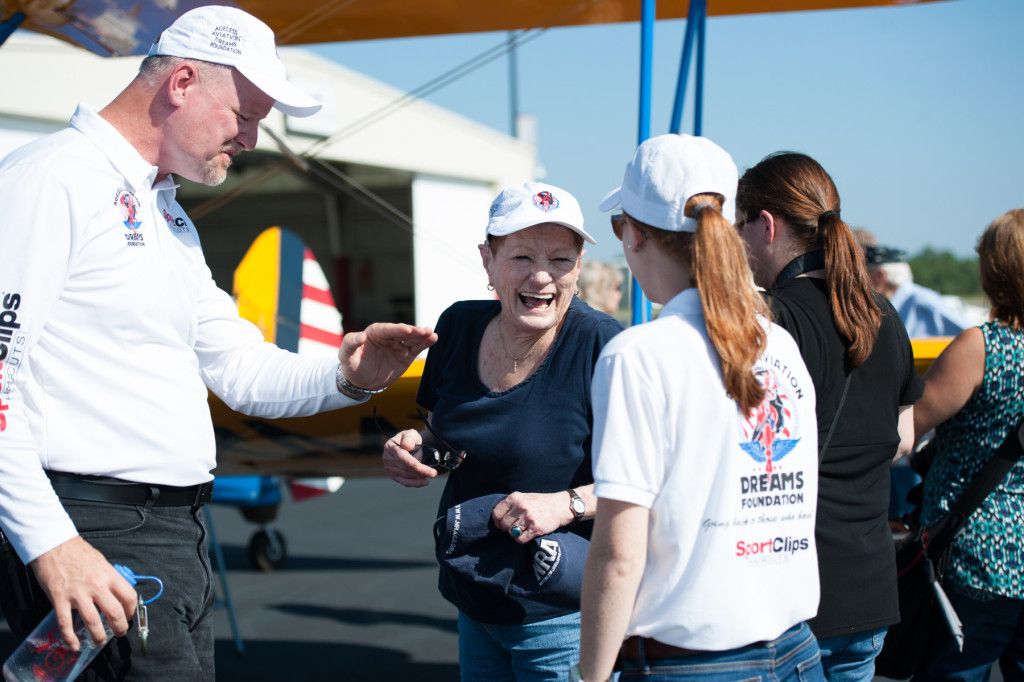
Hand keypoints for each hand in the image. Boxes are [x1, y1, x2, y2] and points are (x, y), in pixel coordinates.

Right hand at [29, 536, 136, 650]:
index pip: (129, 596)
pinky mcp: (59, 598)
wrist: (54, 545)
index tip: (128, 616)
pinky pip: (65, 623)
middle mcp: (96, 585)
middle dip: (120, 627)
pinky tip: (74, 646)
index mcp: (109, 575)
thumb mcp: (102, 562)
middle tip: (119, 633)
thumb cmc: (79, 553)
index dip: (131, 610)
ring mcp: (77, 593)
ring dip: (98, 636)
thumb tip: (117, 593)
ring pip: (92, 621)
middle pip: (114, 612)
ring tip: (99, 641)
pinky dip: (70, 637)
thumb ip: (109, 578)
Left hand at [338, 323, 436, 391]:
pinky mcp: (406, 355)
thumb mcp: (345, 354)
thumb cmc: (352, 364)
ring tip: (431, 333)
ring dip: (422, 335)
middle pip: (402, 332)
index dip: (397, 329)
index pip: (387, 329)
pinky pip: (417, 347)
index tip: (406, 330)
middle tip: (423, 331)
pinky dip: (425, 343)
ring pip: (412, 338)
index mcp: (374, 332)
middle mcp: (389, 336)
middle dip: (413, 331)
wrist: (361, 381)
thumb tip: (360, 336)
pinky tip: (433, 338)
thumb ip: (350, 343)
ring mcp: (399, 345)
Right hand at [383, 429, 438, 487]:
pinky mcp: (394, 476)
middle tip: (433, 473)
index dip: (411, 464)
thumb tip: (407, 446)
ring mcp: (389, 468)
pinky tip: (424, 482)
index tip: (422, 468)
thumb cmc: (409, 440)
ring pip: (406, 476)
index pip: (401, 457)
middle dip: (420, 472)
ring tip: (431, 475)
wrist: (407, 446)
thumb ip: (409, 438)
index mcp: (390, 447)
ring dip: (419, 478)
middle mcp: (387, 459)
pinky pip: (405, 482)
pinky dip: (415, 483)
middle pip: (405, 469)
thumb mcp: (411, 434)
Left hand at [492, 491, 573, 543]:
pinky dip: (521, 539)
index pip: (496, 513)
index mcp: (515, 497)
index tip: (500, 523)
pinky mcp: (535, 529)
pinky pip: (520, 539)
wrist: (559, 506)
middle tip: (512, 527)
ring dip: (515, 533)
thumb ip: (510, 504)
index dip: (497, 520)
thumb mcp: (523, 497)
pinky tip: (526, 534)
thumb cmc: (539, 502)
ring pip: (511, 533)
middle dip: (506, 528)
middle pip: (503, 524)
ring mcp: (528, 518)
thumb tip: (496, 518)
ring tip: (522, 529)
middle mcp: (521, 507)